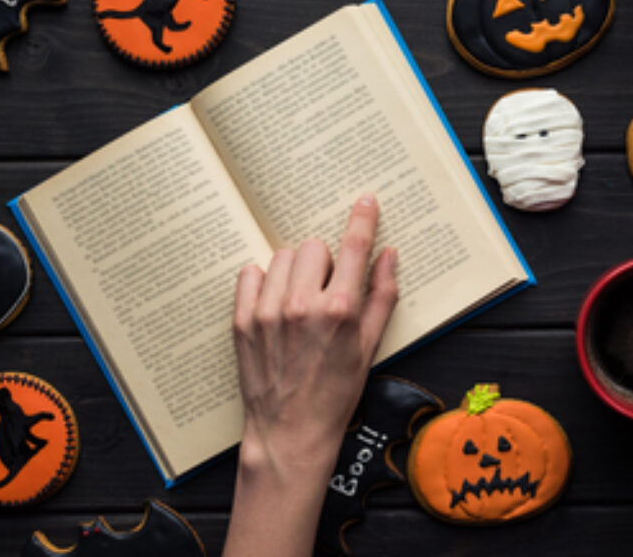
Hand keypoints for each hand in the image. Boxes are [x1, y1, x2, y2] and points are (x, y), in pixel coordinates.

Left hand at [224, 194, 397, 556]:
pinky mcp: (242, 321)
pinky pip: (251, 273)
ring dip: (295, 270)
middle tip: (327, 289)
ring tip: (300, 301)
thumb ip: (382, 297)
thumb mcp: (370, 347)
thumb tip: (389, 255)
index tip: (365, 200)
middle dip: (324, 260)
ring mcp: (268, 311)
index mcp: (340, 310)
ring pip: (282, 257)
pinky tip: (275, 304)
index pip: (354, 248)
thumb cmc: (336, 394)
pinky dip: (264, 281)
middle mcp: (303, 305)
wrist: (290, 432)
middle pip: (313, 246)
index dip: (362, 219)